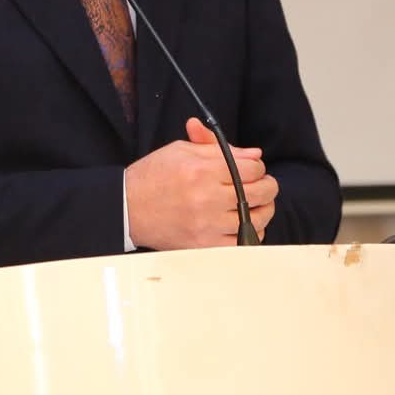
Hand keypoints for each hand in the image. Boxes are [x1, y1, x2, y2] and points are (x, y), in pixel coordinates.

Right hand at [125, 117, 277, 248]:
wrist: (127, 208)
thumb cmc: (152, 177)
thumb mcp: (181, 150)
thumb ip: (218, 149)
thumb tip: (254, 155)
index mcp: (202, 170)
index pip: (252, 167)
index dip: (257, 166)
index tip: (252, 168)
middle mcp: (207, 197)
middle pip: (260, 192)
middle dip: (267, 185)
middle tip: (262, 185)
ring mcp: (206, 224)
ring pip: (257, 219)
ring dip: (263, 210)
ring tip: (255, 205)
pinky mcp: (203, 245)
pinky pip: (242, 243)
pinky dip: (249, 233)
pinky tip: (242, 223)